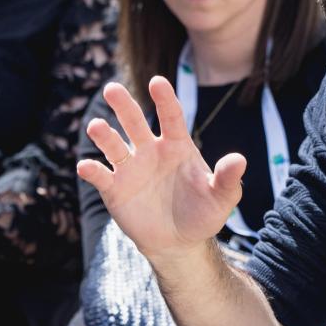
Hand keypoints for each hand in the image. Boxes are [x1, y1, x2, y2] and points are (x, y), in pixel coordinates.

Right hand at [76, 79, 244, 264]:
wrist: (179, 242)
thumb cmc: (202, 214)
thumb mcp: (221, 198)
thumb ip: (228, 179)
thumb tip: (240, 160)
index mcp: (176, 146)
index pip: (170, 116)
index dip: (164, 99)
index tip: (157, 82)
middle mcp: (150, 151)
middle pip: (135, 122)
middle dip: (123, 105)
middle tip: (112, 88)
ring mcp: (131, 169)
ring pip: (114, 145)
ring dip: (104, 135)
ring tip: (96, 126)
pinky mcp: (115, 189)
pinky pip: (101, 176)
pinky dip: (92, 170)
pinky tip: (86, 166)